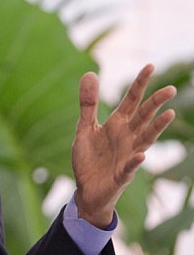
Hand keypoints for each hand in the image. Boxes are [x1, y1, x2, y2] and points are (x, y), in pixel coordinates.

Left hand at [72, 64, 176, 227]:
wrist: (86, 189)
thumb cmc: (89, 158)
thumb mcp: (84, 128)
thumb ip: (88, 104)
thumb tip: (90, 73)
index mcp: (117, 124)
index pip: (131, 100)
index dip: (139, 84)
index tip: (150, 65)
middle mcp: (127, 137)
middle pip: (144, 116)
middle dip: (156, 103)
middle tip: (170, 88)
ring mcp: (127, 155)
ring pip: (146, 139)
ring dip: (157, 128)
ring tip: (169, 114)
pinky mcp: (121, 175)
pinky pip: (129, 168)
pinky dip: (135, 162)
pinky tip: (141, 156)